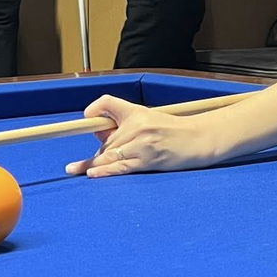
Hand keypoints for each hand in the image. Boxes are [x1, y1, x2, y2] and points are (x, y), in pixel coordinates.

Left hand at [64, 95, 223, 177]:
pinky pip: (121, 166)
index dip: (95, 110)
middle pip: (106, 138)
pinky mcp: (148, 160)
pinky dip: (105, 170)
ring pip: (109, 154)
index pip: (109, 103)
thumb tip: (101, 135)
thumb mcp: (150, 120)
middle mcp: (138, 125)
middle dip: (100, 149)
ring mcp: (142, 144)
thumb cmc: (174, 131)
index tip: (86, 117)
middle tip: (99, 157)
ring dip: (94, 163)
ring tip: (76, 169)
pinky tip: (92, 173)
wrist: (200, 139)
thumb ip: (126, 125)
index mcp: (137, 112)